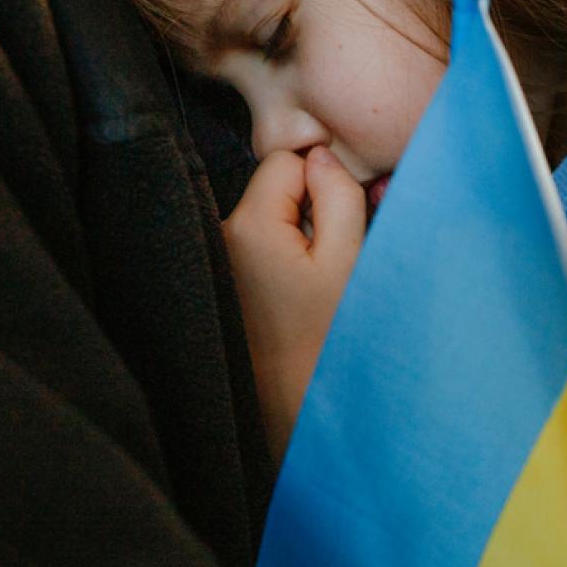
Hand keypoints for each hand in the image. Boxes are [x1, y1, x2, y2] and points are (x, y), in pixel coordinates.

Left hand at [223, 146, 365, 460]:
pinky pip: (259, 250)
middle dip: (308, 209)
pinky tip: (299, 299)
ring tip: (317, 284)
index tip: (342, 221)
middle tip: (334, 258)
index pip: (287, 161)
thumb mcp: (349, 257)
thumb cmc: (330, 340)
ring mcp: (218, 264)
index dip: (323, 181)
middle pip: (273, 190)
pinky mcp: (224, 287)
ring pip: (268, 220)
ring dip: (297, 237)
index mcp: (247, 224)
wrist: (298, 410)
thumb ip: (338, 193)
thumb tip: (321, 156)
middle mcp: (220, 237)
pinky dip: (283, 261)